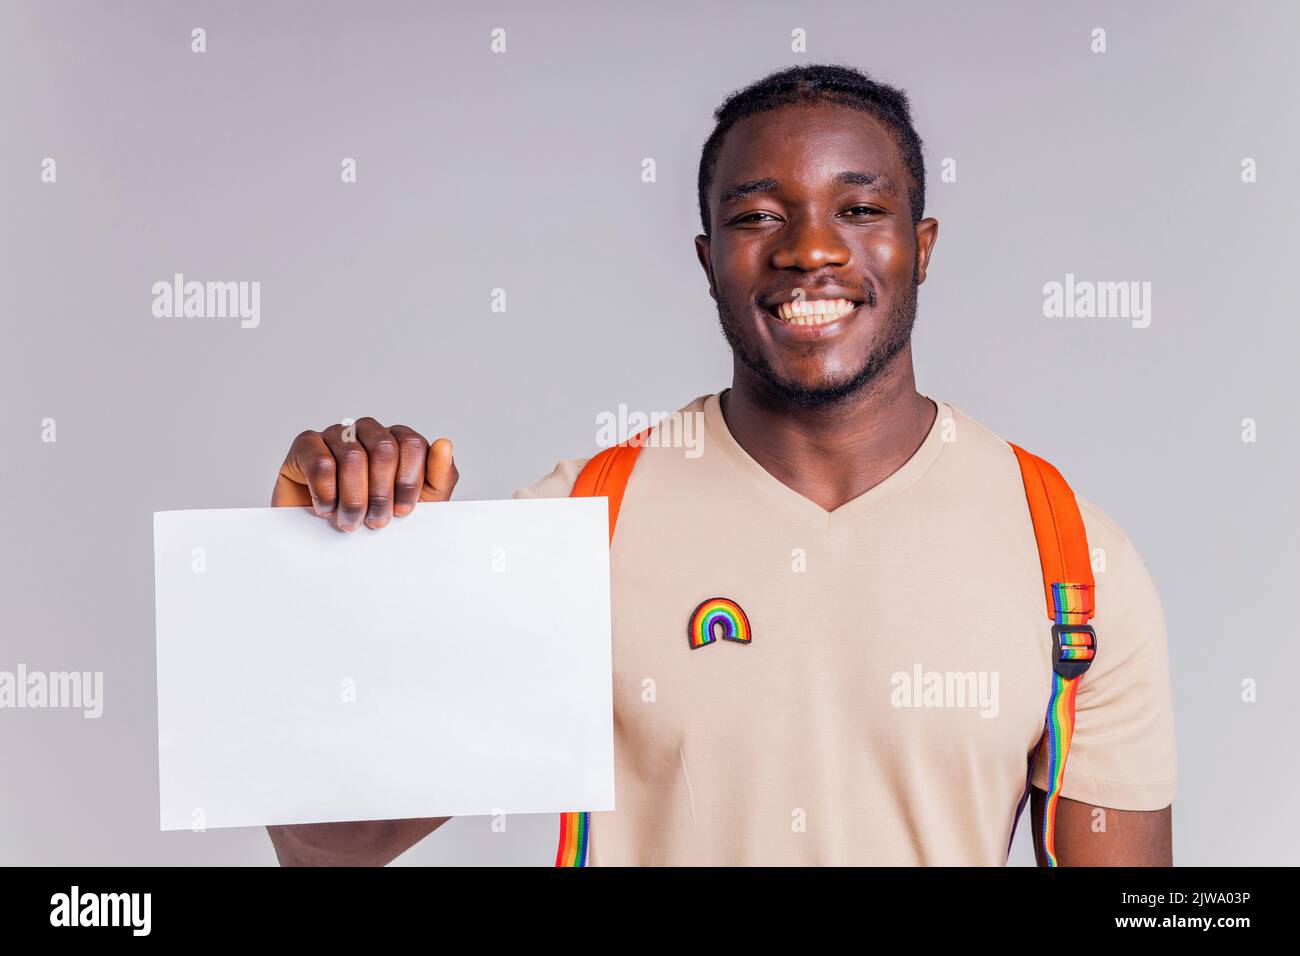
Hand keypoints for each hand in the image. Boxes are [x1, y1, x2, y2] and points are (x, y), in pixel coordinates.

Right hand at [272, 417, 457, 530]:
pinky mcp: (306, 446)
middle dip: (382, 494)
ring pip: (352, 456)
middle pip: (384, 448)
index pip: (412, 444)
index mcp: (397, 440)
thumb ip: (439, 476)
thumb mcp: (423, 505)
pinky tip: (327, 508)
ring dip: (354, 499)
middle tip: (375, 521)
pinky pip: (320, 461)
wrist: (333, 541)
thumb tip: (444, 443)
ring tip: (351, 520)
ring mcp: (336, 435)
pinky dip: (327, 493)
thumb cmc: (379, 518)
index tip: (402, 512)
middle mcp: (367, 432)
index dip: (408, 483)